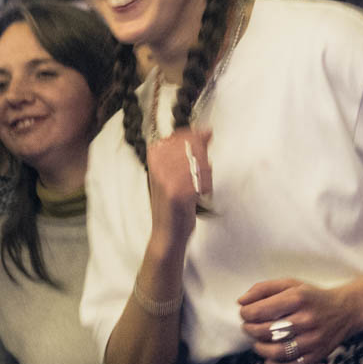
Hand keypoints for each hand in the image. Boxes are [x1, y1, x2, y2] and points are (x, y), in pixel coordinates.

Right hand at [147, 127, 210, 243]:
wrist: (167, 232)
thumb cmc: (173, 202)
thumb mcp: (177, 171)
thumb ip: (191, 150)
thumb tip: (207, 131)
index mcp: (155, 155)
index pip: (184, 135)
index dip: (199, 144)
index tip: (200, 156)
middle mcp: (158, 164)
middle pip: (194, 148)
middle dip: (202, 163)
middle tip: (197, 178)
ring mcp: (166, 178)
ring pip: (200, 163)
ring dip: (204, 177)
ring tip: (197, 187)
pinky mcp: (176, 192)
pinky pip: (201, 180)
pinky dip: (205, 186)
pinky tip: (198, 194)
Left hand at [236, 277, 362, 363]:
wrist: (346, 311)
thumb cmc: (312, 297)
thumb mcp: (291, 284)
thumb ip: (263, 289)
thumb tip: (241, 301)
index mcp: (298, 298)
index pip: (260, 311)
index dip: (246, 314)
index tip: (245, 313)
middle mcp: (306, 319)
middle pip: (266, 332)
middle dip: (250, 330)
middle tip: (249, 327)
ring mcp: (313, 340)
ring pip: (277, 352)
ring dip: (260, 348)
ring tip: (257, 342)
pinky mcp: (317, 355)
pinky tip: (268, 359)